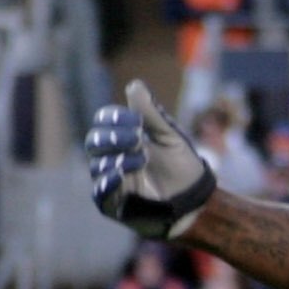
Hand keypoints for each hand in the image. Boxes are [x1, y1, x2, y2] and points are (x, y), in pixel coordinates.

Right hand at [85, 81, 214, 240]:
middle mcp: (111, 158)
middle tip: (136, 138)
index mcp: (123, 138)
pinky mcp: (111, 204)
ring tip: (143, 159)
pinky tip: (121, 173)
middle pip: (94, 141)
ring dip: (119, 158)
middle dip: (112, 137)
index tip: (135, 120)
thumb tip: (135, 85)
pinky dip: (108, 181)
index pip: (103, 121)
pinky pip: (100, 190)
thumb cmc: (181, 166)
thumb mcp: (169, 136)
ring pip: (97, 164)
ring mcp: (110, 181)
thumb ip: (150, 114)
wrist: (194, 200)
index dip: (113, 118)